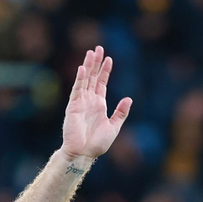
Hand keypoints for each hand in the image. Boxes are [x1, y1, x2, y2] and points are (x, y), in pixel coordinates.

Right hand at [60, 46, 131, 162]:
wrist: (83, 153)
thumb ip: (121, 112)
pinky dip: (80, 79)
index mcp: (99, 104)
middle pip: (93, 77)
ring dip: (88, 66)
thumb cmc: (97, 143)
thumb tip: (129, 98)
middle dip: (96, 63)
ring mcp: (81, 102)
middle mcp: (89, 100)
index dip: (105, 71)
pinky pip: (77, 90)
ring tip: (91, 52)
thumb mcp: (114, 126)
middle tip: (98, 48)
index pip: (101, 83)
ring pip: (85, 80)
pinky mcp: (73, 106)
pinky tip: (83, 68)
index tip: (109, 58)